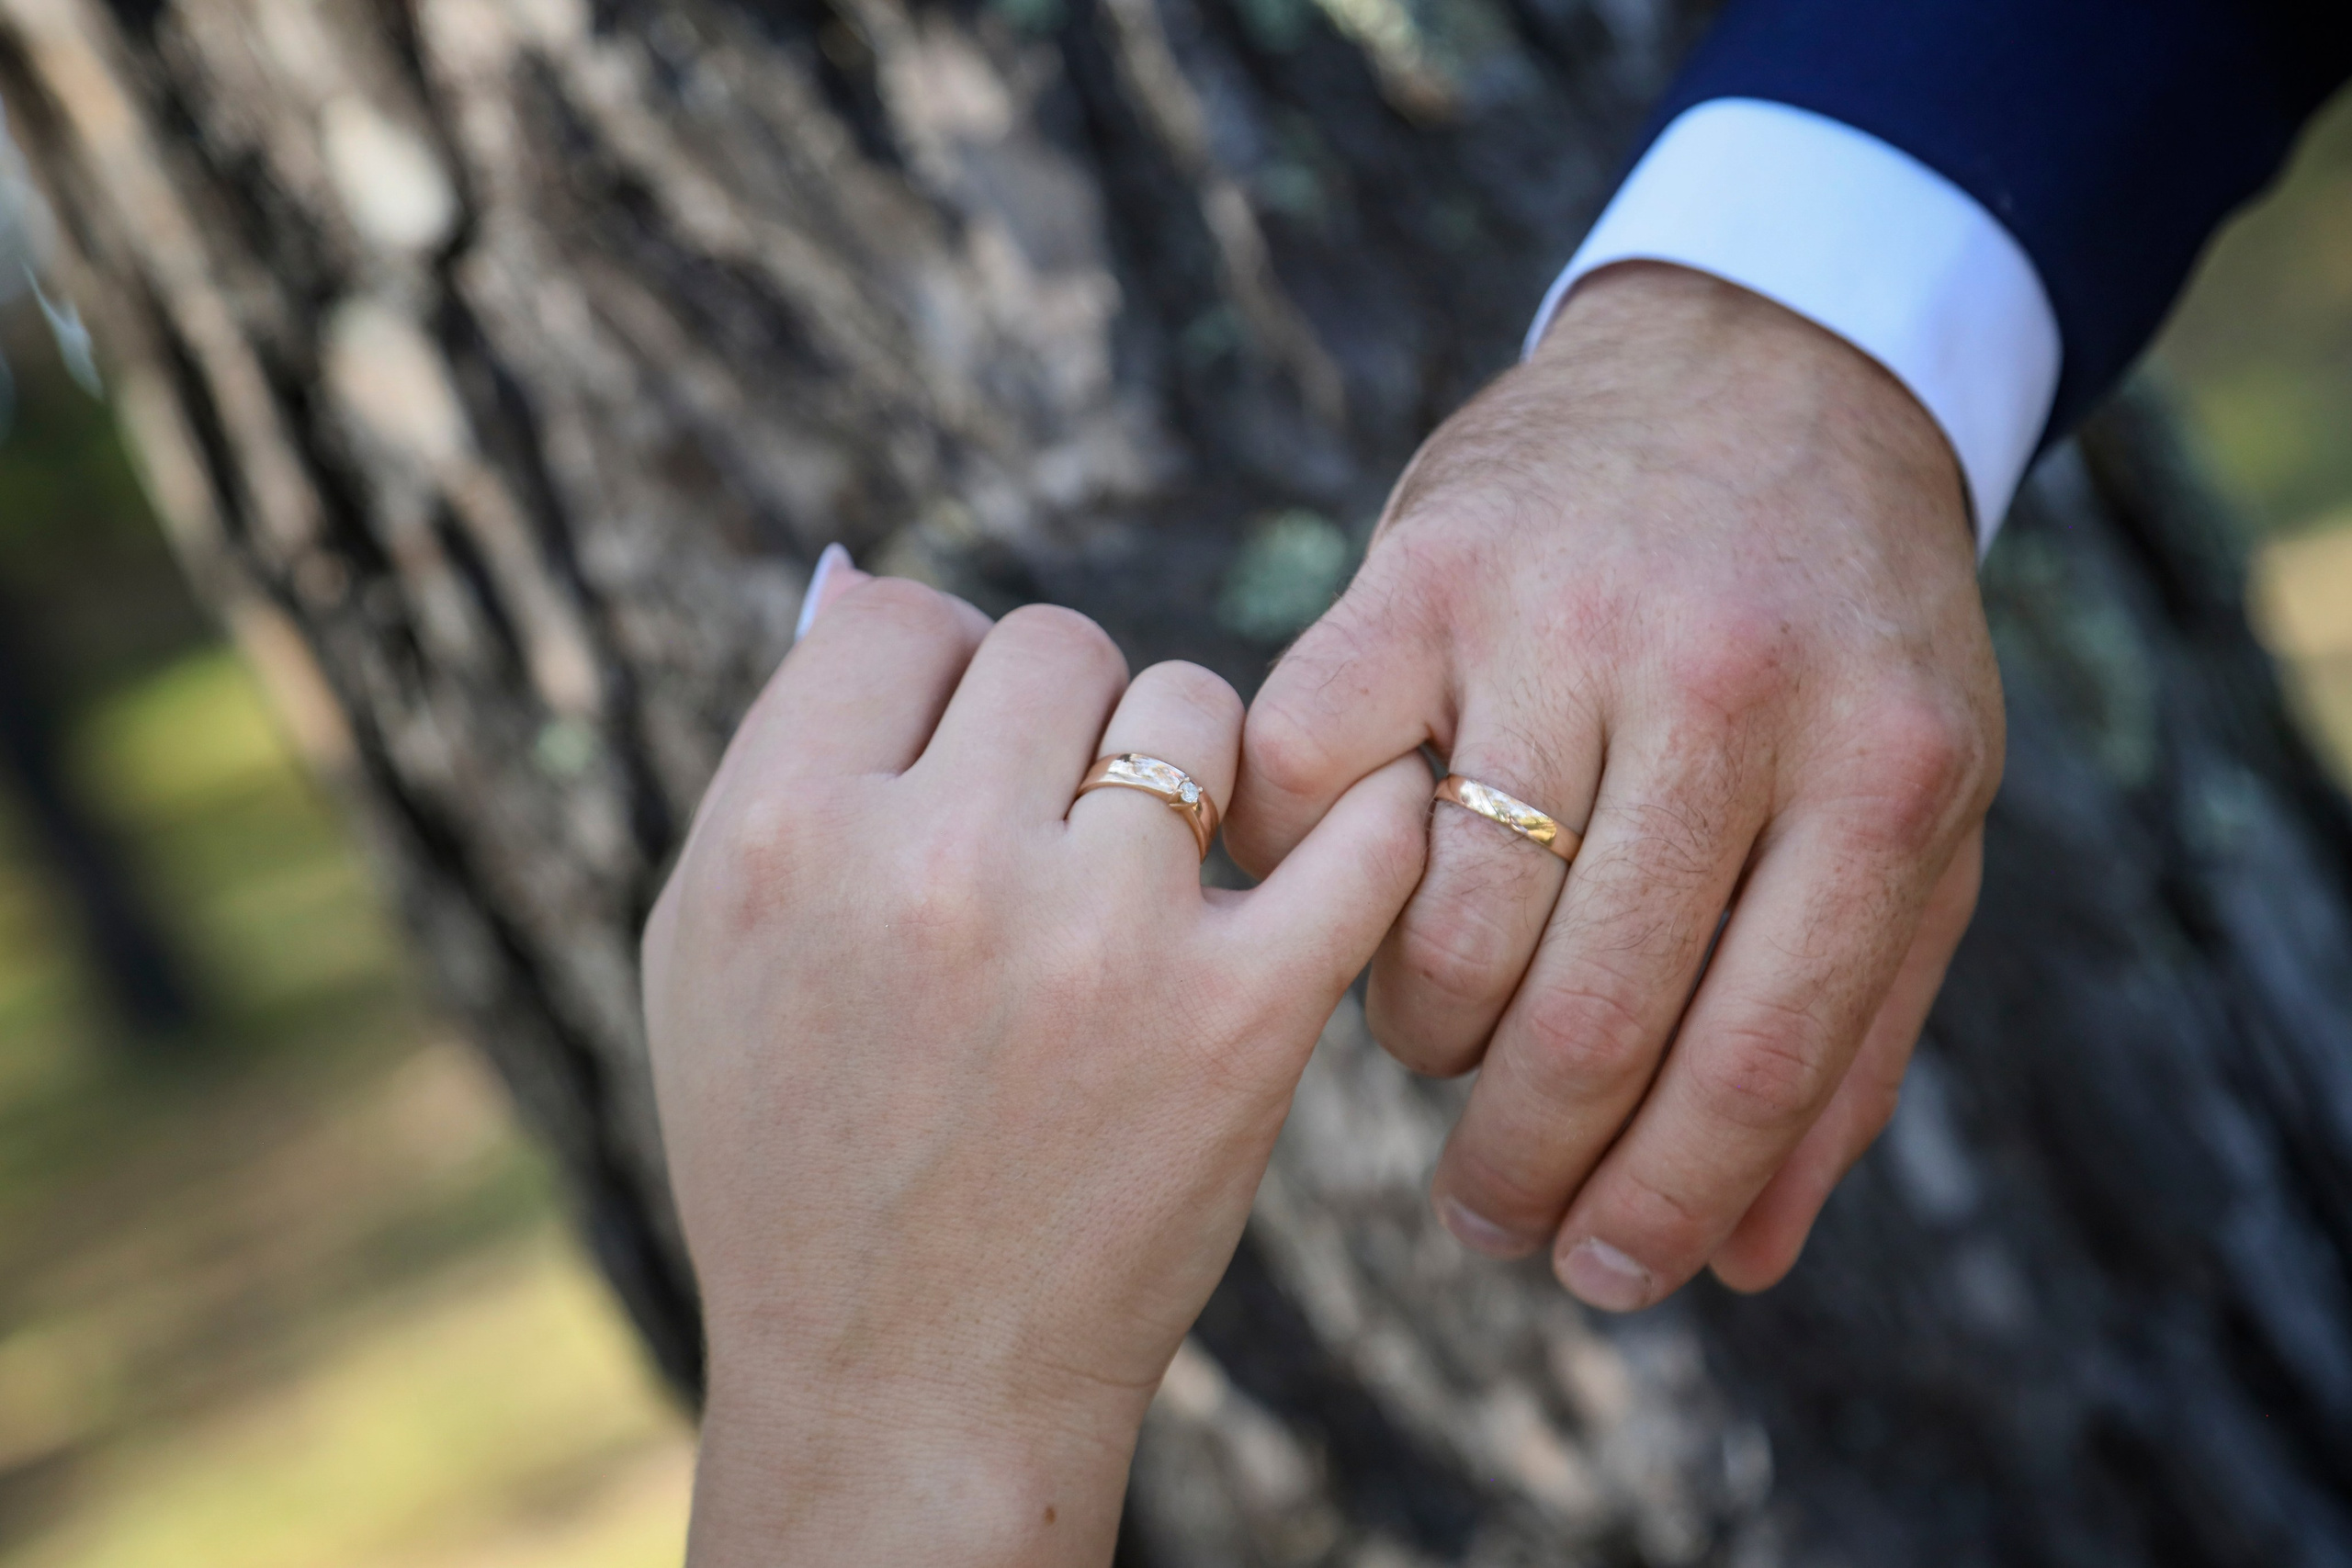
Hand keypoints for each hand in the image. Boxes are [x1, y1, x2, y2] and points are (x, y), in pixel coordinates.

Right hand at [643, 556, 1428, 1565]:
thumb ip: (775, 761)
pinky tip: (1342, 833)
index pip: (906, 620)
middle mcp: (936, 866)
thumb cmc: (790, 1160)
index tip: (959, 755)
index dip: (939, 677)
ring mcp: (1101, 940)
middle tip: (1056, 816)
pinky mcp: (1243, 1019)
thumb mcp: (702, 956)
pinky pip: (1360, 829)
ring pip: (1197, 710)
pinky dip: (1369, 812)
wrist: (908, 1381)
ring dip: (1184, 770)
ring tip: (1152, 871)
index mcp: (782, 835)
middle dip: (1062, 717)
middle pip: (1057, 642)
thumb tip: (867, 577)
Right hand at [1227, 262, 2002, 1310]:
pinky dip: (1312, 868)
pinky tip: (1361, 891)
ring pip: (1442, 925)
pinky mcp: (1422, 569)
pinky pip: (1312, 784)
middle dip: (1523, 1167)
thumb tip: (1743, 1257)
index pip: (1753, 1054)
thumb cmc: (1839, 634)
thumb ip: (1849, 1030)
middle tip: (1489, 1219)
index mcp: (1879, 767)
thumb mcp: (1918, 813)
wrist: (1762, 372)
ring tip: (1450, 1034)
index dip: (1665, 1202)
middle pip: (1587, 1016)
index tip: (1598, 1277)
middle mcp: (1723, 687)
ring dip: (1427, 1034)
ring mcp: (1560, 619)